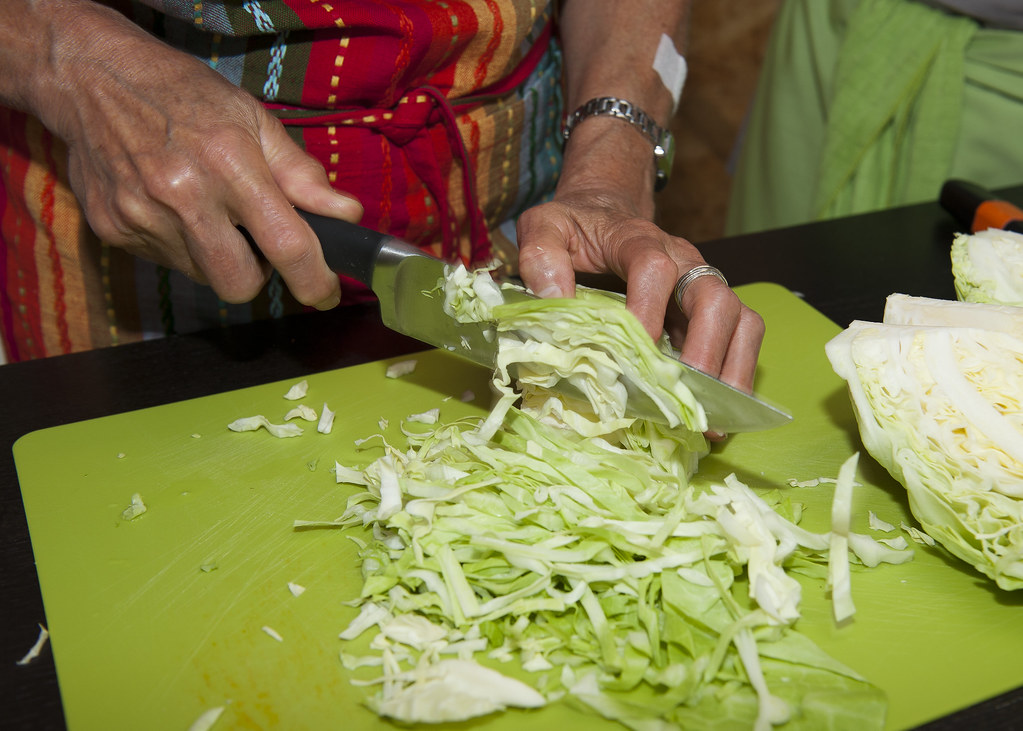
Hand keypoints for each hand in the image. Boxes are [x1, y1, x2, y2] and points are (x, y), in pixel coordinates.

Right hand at [29, 2, 361, 308]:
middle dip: (257, 276)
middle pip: (239, 285)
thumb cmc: (185, 96)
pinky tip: (173, 208)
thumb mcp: (254, 120)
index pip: (286, 245)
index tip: (325, 292)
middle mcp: (184, 195)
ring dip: (217, 257)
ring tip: (207, 211)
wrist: (94, 79)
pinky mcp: (114, 230)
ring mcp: (143, 217)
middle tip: (255, 242)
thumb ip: (300, 174)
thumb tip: (346, 213)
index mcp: (230, 164)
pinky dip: (181, 246)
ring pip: (203, 277)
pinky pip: (167, 263)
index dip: (314, 280)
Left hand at [516, 189, 764, 394]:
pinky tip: (714, 416)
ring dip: (730, 370)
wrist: (602, 216)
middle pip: (715, 297)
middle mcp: (683, 261)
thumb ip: (540, 256)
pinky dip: (734, 376)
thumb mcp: (543, 228)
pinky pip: (741, 338)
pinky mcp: (710, 311)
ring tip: (711, 418)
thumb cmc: (573, 229)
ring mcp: (701, 286)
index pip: (654, 267)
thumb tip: (553, 300)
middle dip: (705, 349)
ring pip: (740, 320)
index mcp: (638, 239)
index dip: (646, 308)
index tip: (632, 347)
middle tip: (685, 394)